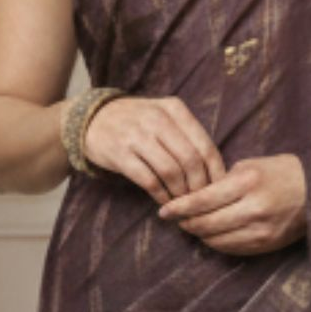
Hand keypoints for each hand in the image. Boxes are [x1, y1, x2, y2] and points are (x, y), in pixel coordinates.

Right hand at [84, 94, 226, 201]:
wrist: (91, 119)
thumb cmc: (137, 122)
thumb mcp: (163, 115)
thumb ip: (187, 135)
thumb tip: (216, 170)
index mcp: (174, 109)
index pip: (205, 145)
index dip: (215, 171)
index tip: (219, 188)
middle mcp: (157, 119)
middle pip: (191, 160)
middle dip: (199, 186)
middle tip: (200, 200)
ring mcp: (137, 135)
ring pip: (171, 172)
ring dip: (180, 193)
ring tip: (183, 202)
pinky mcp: (120, 154)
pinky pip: (149, 180)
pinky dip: (161, 195)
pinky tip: (165, 201)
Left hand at [156, 153, 306, 256]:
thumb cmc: (281, 172)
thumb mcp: (250, 165)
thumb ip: (222, 181)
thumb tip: (194, 197)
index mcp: (247, 183)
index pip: (201, 200)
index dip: (178, 208)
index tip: (164, 211)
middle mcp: (253, 209)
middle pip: (205, 224)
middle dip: (186, 223)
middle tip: (176, 220)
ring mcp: (261, 230)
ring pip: (216, 240)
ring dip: (200, 235)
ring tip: (193, 226)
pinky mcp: (267, 245)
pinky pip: (232, 249)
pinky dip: (217, 243)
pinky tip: (212, 234)